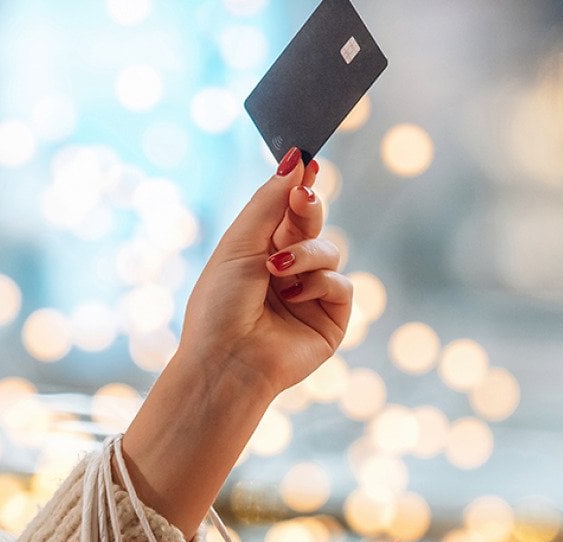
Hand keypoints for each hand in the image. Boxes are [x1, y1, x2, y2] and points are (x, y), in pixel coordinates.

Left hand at [120, 148, 352, 537]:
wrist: (226, 360)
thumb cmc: (220, 306)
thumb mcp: (238, 244)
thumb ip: (269, 202)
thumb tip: (295, 160)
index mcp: (257, 252)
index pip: (285, 210)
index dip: (297, 187)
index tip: (307, 163)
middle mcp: (286, 271)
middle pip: (311, 222)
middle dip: (308, 208)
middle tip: (302, 197)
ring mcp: (309, 295)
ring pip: (329, 250)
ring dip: (306, 254)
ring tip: (278, 271)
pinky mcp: (330, 319)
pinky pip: (342, 284)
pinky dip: (318, 284)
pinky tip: (293, 297)